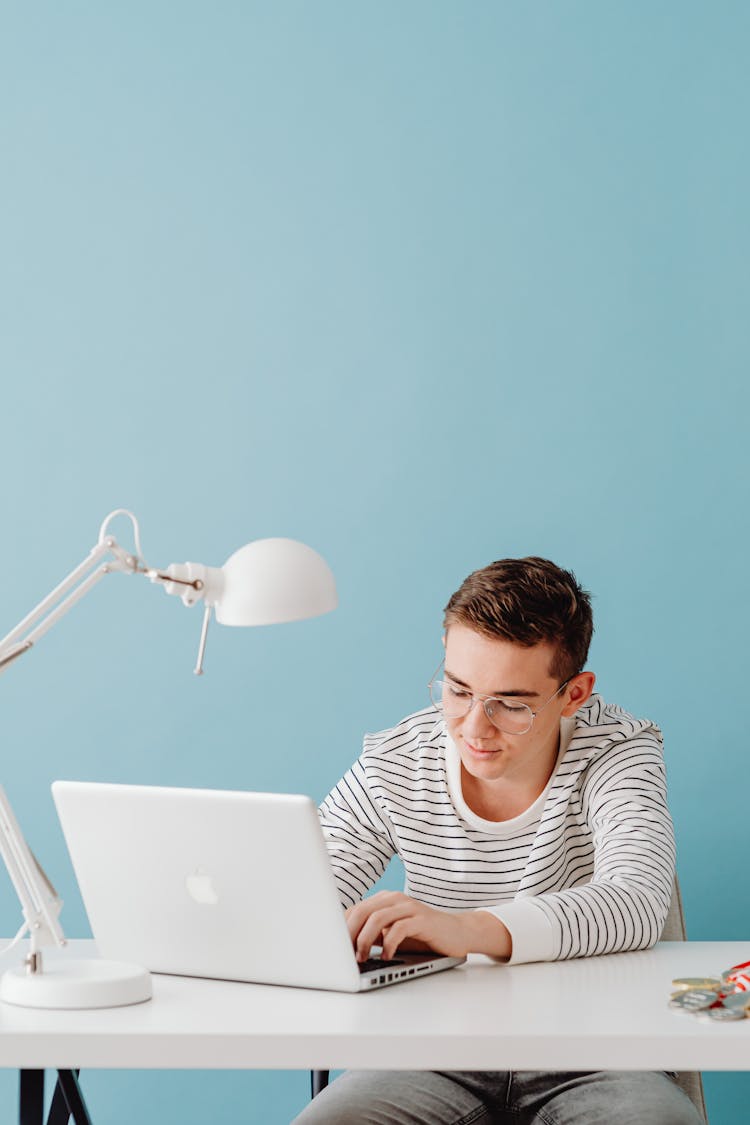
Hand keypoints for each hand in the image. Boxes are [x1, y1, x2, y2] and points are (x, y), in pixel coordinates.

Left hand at [345, 891, 511, 961]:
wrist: (457, 933)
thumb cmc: (421, 936)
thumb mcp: (391, 935)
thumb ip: (371, 935)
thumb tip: (343, 947)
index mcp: (383, 900)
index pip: (354, 910)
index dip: (341, 929)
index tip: (333, 949)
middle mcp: (394, 899)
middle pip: (362, 911)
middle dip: (348, 934)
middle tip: (343, 955)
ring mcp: (409, 907)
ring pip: (377, 918)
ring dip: (365, 940)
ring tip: (362, 958)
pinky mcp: (422, 919)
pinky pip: (399, 928)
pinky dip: (389, 943)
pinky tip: (387, 956)